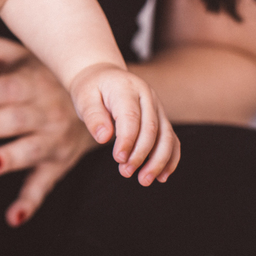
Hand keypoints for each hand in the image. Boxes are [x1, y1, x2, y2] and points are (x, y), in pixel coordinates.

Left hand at [0, 25, 98, 226]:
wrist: (101, 97)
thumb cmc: (42, 72)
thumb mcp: (14, 54)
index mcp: (27, 83)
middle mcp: (41, 112)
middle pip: (14, 119)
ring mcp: (51, 140)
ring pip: (29, 151)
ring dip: (9, 159)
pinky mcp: (58, 164)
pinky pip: (44, 185)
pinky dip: (30, 202)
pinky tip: (13, 218)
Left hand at [66, 61, 180, 185]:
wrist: (104, 75)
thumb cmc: (91, 88)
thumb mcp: (84, 97)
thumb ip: (93, 116)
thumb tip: (104, 138)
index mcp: (126, 88)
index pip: (131, 117)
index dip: (127, 140)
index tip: (119, 159)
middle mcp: (147, 96)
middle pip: (152, 129)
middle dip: (141, 155)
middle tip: (126, 173)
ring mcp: (157, 107)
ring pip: (166, 136)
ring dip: (159, 161)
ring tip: (144, 180)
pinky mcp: (161, 118)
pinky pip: (171, 139)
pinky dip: (170, 158)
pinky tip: (162, 176)